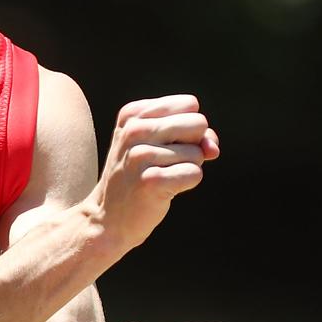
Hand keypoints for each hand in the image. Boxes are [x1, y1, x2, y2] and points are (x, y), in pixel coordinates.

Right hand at [90, 95, 220, 251]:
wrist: (109, 217)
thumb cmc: (140, 175)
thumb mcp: (159, 144)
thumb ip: (194, 135)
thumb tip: (213, 149)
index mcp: (132, 114)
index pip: (190, 104)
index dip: (189, 127)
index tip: (168, 144)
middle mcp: (134, 130)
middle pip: (198, 123)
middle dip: (193, 146)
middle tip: (166, 163)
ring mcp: (140, 156)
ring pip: (198, 152)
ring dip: (187, 168)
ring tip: (160, 177)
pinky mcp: (151, 182)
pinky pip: (195, 173)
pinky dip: (188, 183)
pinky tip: (165, 189)